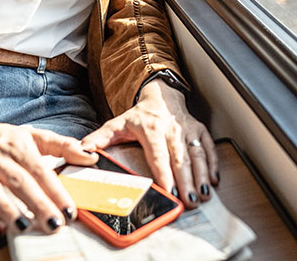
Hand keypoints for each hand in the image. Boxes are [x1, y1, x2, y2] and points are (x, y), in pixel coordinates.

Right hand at [0, 116, 98, 236]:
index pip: (39, 170)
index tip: (70, 209)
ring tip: (24, 227)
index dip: (55, 190)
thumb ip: (63, 146)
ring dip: (6, 209)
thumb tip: (91, 157)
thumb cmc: (3, 139)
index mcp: (17, 146)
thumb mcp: (33, 136)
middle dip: (37, 204)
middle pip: (18, 182)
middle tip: (54, 224)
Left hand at [80, 80, 218, 207]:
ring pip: (197, 154)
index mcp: (151, 129)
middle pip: (181, 158)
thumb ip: (99, 138)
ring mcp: (187, 130)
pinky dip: (213, 163)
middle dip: (187, 181)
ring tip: (202, 194)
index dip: (164, 173)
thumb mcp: (117, 124)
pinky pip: (209, 147)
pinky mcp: (199, 130)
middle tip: (190, 200)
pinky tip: (213, 180)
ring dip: (201, 175)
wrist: (161, 95)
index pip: (158, 155)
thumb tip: (82, 151)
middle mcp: (172, 130)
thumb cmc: (139, 115)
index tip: (168, 190)